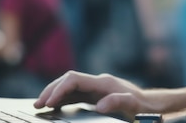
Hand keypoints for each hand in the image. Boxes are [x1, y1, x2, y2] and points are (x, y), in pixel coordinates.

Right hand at [34, 71, 156, 120]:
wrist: (148, 103)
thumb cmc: (141, 105)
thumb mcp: (132, 105)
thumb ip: (117, 102)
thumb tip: (99, 106)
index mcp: (102, 83)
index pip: (74, 79)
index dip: (59, 89)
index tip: (49, 102)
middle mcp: (96, 82)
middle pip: (67, 79)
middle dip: (51, 90)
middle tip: (37, 104)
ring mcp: (94, 87)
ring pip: (68, 86)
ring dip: (53, 93)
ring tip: (39, 106)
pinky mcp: (93, 94)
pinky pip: (73, 93)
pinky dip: (61, 98)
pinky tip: (53, 107)